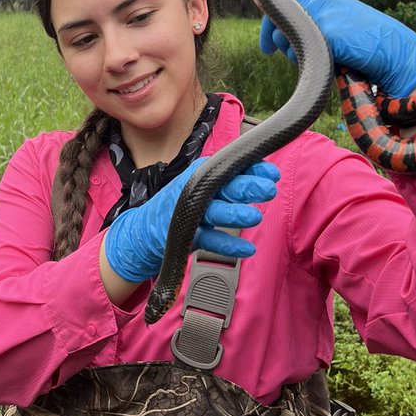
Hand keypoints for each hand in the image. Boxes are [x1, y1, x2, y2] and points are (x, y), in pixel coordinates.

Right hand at [104, 159, 279, 283]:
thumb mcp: (203, 185)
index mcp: (203, 174)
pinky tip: (247, 248)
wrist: (144, 229)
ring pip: (216, 212)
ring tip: (255, 216)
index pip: (230, 167)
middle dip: (247, 186)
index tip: (272, 173)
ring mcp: (191, 213)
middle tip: (269, 189)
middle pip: (224, 186)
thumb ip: (230, 179)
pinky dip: (229, 245)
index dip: (252, 169)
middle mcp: (197, 190)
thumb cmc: (181, 203)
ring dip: (236, 214)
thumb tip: (264, 172)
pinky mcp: (187, 236)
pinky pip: (210, 240)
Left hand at [259, 0, 415, 97]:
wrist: (394, 51)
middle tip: (287, 56)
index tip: (267, 48)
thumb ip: (312, 23)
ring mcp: (322, 15)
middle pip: (278, 22)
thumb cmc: (365, 43)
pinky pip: (300, 51)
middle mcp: (319, 0)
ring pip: (284, 36)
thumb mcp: (336, 25)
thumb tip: (279, 33)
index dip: (270, 27)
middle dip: (278, 41)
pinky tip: (322, 63)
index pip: (282, 7)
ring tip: (314, 59)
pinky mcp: (327, 33)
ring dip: (291, 52)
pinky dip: (306, 60)